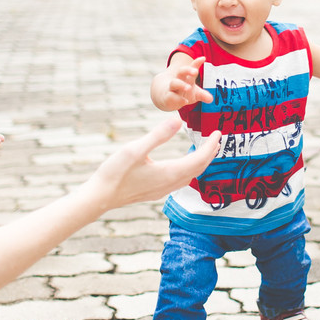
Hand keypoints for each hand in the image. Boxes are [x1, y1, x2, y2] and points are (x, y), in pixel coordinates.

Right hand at [86, 118, 220, 208]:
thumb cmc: (115, 173)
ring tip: (206, 149)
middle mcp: (170, 184)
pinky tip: (184, 164)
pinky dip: (190, 169)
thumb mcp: (135, 149)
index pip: (199, 158)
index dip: (211, 145)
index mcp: (170, 173)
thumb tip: (178, 121)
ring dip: (201, 162)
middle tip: (217, 139)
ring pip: (191, 176)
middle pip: (199, 168)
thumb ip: (158, 135)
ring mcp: (164, 190)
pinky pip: (181, 180)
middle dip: (210, 153)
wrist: (100, 197)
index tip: (218, 132)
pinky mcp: (156, 191)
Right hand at [156, 56, 212, 111]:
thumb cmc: (181, 93)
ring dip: (181, 85)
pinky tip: (184, 101)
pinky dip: (178, 99)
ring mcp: (172, 88)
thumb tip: (211, 99)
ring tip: (188, 88)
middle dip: (187, 70)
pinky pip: (171, 97)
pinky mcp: (167, 97)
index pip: (191, 67)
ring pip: (174, 83)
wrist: (164, 97)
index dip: (197, 63)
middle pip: (181, 71)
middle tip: (195, 71)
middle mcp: (178, 80)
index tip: (203, 58)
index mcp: (186, 77)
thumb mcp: (194, 93)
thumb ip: (202, 95)